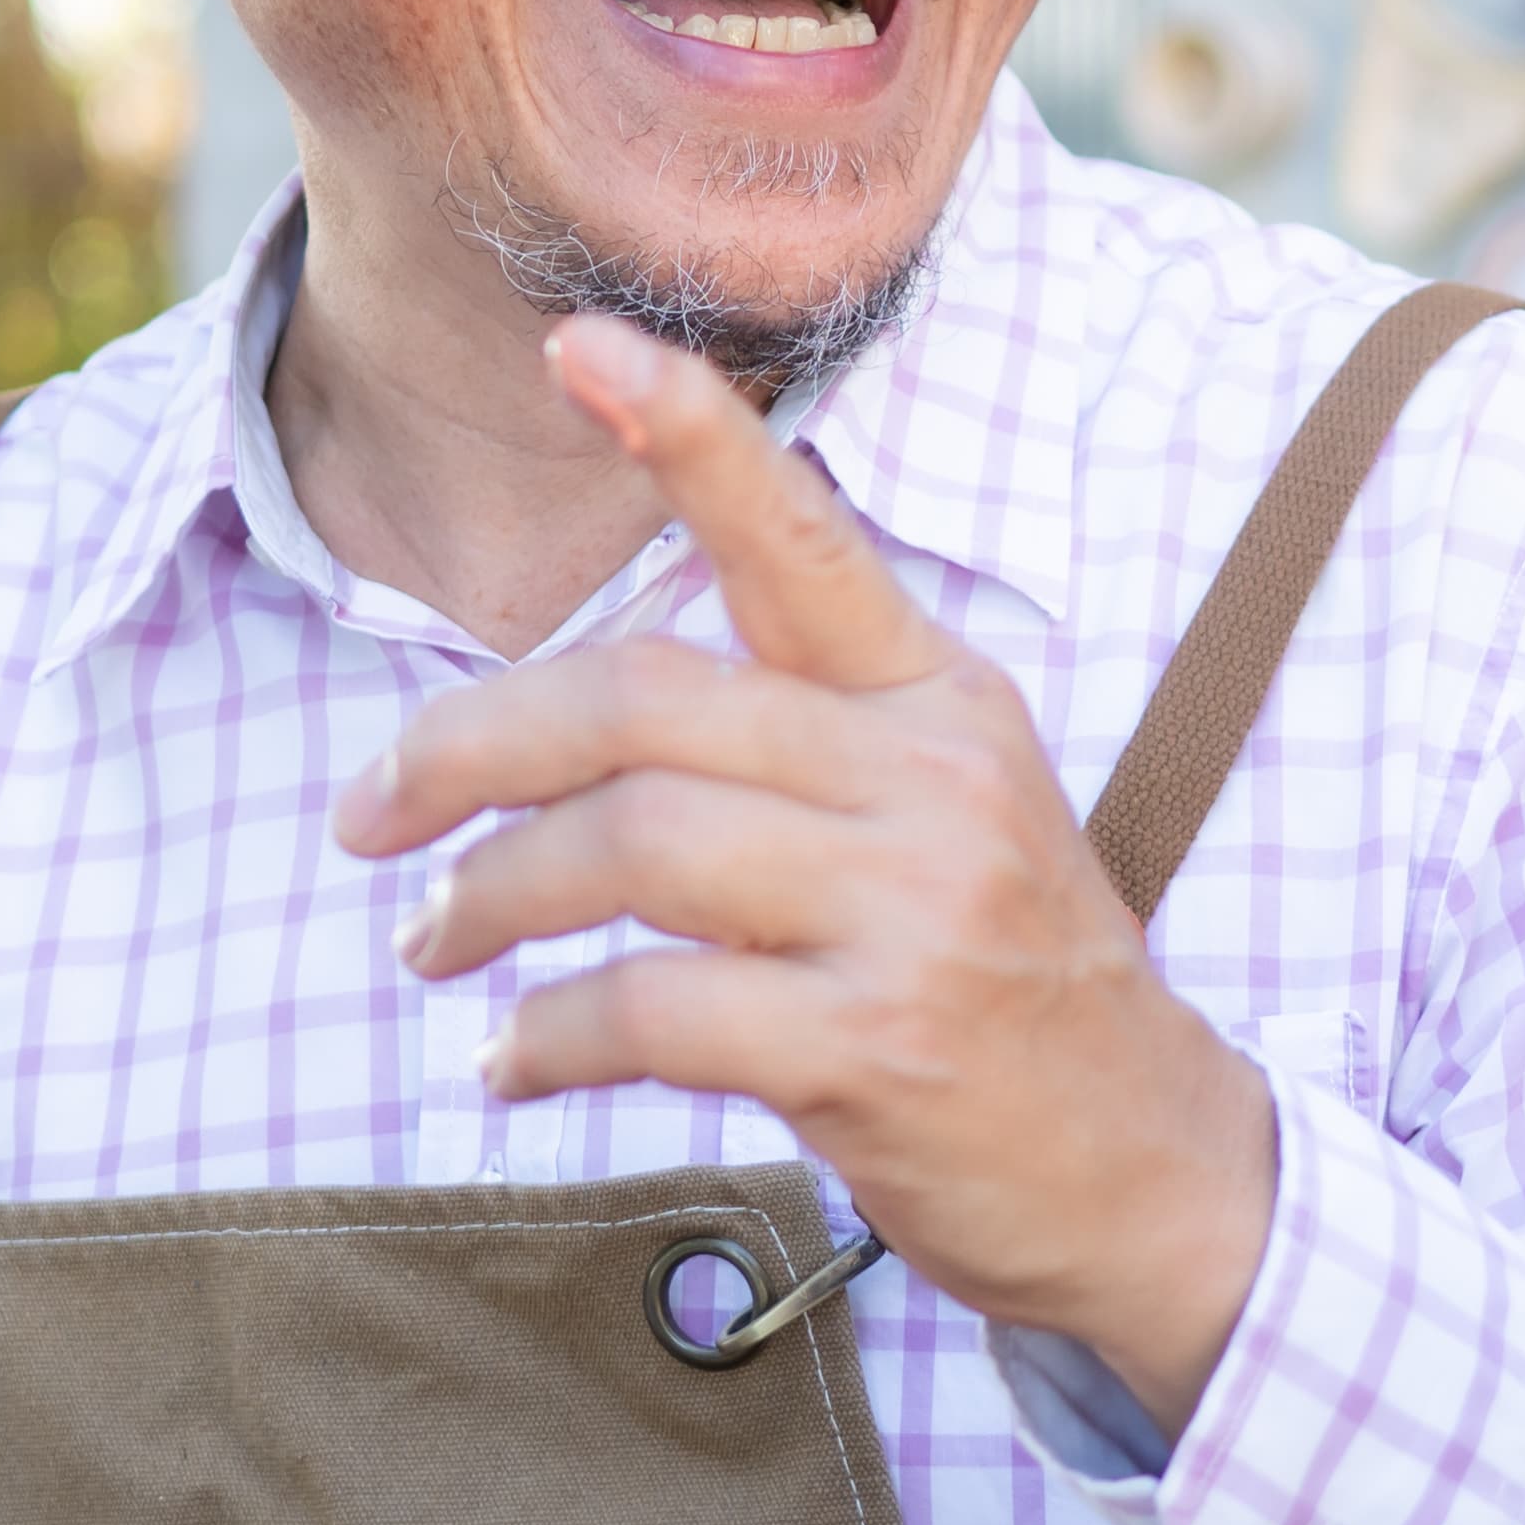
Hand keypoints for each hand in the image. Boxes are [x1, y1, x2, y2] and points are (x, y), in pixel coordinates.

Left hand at [339, 316, 1278, 1419]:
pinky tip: (510, 1063)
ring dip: (487, 897)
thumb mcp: (948, 822)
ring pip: (627, 846)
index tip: (574, 346)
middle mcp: (931, 783)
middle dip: (465, 747)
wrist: (1156, 1178)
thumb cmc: (1009, 996)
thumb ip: (802, 747)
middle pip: (643, 702)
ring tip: (433, 943)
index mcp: (941, 703)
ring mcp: (909, 913)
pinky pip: (644, 1011)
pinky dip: (543, 1037)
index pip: (800, 541)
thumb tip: (576, 724)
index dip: (687, 435)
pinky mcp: (870, 1049)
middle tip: (367, 817)